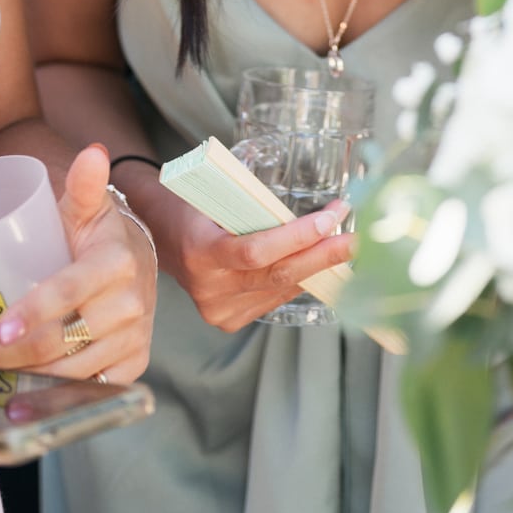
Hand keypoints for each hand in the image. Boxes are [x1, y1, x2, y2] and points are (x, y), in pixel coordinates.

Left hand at [0, 144, 156, 381]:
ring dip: (19, 382)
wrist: (137, 259)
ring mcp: (133, 340)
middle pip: (59, 341)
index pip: (70, 291)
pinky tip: (17, 399)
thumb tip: (93, 150)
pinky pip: (87, 391)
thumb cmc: (96, 234)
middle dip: (4, 355)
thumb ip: (84, 183)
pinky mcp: (132, 366)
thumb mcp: (88, 207)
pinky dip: (50, 399)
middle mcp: (130, 305)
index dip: (34, 311)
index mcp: (117, 263)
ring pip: (68, 373)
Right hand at [167, 194, 353, 332]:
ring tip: (343, 241)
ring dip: (316, 264)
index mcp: (200, 252)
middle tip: (357, 237)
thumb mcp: (213, 193)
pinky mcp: (228, 320)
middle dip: (324, 255)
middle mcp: (209, 288)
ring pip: (281, 288)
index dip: (297, 236)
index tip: (331, 217)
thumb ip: (252, 202)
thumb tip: (307, 204)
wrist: (154, 235)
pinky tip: (314, 260)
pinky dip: (297, 277)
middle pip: (278, 275)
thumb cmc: (188, 203)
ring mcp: (218, 310)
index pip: (256, 250)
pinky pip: (274, 298)